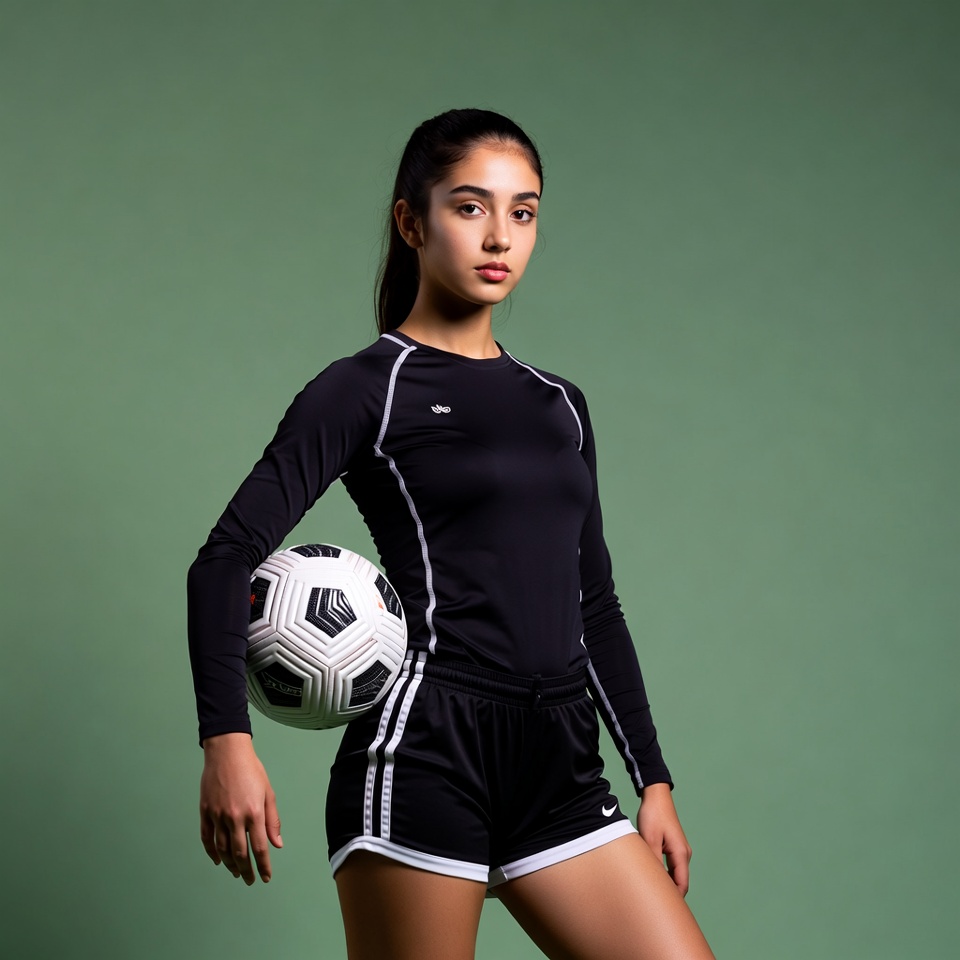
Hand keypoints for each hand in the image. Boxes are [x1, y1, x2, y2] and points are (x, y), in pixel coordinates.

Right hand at [199, 732, 282, 884]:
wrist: (227, 753)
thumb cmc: (251, 770)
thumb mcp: (268, 792)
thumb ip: (272, 820)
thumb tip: (277, 844)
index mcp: (253, 812)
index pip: (260, 847)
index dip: (263, 866)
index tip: (266, 877)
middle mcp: (235, 817)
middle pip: (240, 853)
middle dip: (246, 870)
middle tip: (249, 880)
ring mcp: (218, 815)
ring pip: (222, 849)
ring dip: (229, 864)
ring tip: (236, 872)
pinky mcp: (205, 812)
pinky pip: (207, 838)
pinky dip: (212, 852)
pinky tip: (218, 860)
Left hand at [636, 783, 692, 896]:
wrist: (656, 796)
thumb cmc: (653, 816)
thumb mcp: (649, 839)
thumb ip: (653, 861)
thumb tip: (655, 881)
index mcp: (681, 854)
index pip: (681, 884)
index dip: (674, 899)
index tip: (663, 910)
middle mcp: (684, 854)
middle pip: (680, 881)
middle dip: (670, 894)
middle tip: (655, 905)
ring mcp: (680, 850)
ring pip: (676, 874)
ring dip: (667, 883)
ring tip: (653, 893)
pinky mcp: (674, 846)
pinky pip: (672, 866)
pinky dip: (665, 874)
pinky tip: (653, 877)